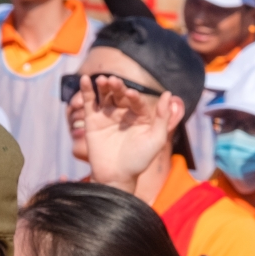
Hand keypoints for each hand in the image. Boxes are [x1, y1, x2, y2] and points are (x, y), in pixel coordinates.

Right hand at [79, 76, 175, 193]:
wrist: (116, 176)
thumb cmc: (140, 160)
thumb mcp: (156, 139)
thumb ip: (163, 117)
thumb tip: (169, 94)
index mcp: (141, 116)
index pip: (137, 101)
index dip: (134, 96)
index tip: (131, 94)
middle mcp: (125, 113)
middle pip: (120, 95)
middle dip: (117, 87)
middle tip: (113, 80)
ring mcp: (108, 116)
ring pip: (105, 96)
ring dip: (103, 86)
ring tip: (102, 79)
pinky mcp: (92, 120)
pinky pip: (90, 103)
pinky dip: (87, 91)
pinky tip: (85, 79)